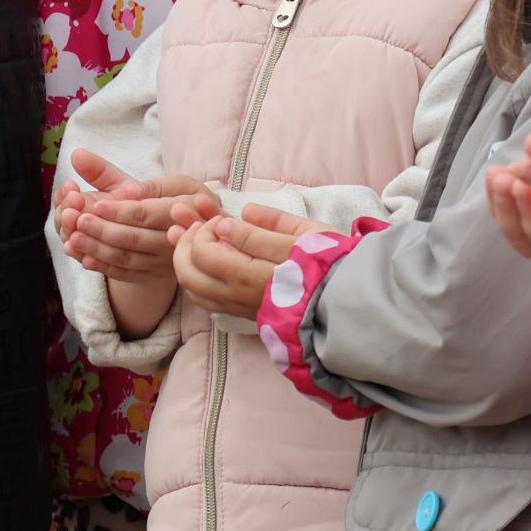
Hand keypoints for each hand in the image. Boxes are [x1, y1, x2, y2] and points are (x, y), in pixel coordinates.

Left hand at [52, 150, 208, 282]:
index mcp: (184, 213)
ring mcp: (164, 263)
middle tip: (77, 220)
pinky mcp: (155, 275)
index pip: (147, 214)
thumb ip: (150, 183)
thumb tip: (127, 189)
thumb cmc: (186, 200)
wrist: (202, 230)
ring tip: (72, 238)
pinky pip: (127, 275)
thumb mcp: (178, 183)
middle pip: (135, 239)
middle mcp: (175, 242)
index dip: (120, 210)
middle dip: (103, 231)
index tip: (95, 204)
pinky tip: (84, 258)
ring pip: (127, 259)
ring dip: (97, 250)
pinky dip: (103, 267)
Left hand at [172, 200, 321, 319]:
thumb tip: (226, 223)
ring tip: (191, 239)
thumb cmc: (328, 261)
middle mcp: (238, 297)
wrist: (346, 299)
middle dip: (184, 244)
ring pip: (194, 289)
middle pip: (189, 274)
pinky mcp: (243, 313)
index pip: (204, 251)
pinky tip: (202, 262)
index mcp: (251, 276)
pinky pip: (206, 300)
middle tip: (197, 225)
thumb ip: (262, 228)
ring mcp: (239, 307)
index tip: (223, 217)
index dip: (205, 228)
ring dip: (185, 262)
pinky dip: (196, 278)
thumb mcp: (302, 236)